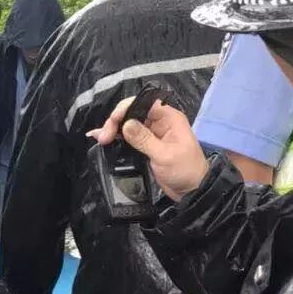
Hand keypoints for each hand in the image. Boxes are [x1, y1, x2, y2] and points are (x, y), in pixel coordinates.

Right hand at [89, 96, 208, 201]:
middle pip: (133, 112)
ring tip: (100, 140)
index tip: (113, 121)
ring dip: (114, 130)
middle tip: (104, 137)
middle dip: (116, 121)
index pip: (144, 103)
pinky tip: (102, 140)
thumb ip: (144, 139)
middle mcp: (160, 122)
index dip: (126, 108)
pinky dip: (116, 138)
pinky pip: (128, 137)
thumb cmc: (184, 171)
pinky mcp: (146, 145)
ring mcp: (152, 134)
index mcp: (169, 118)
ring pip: (128, 125)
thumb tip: (125, 124)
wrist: (192, 190)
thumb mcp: (164, 155)